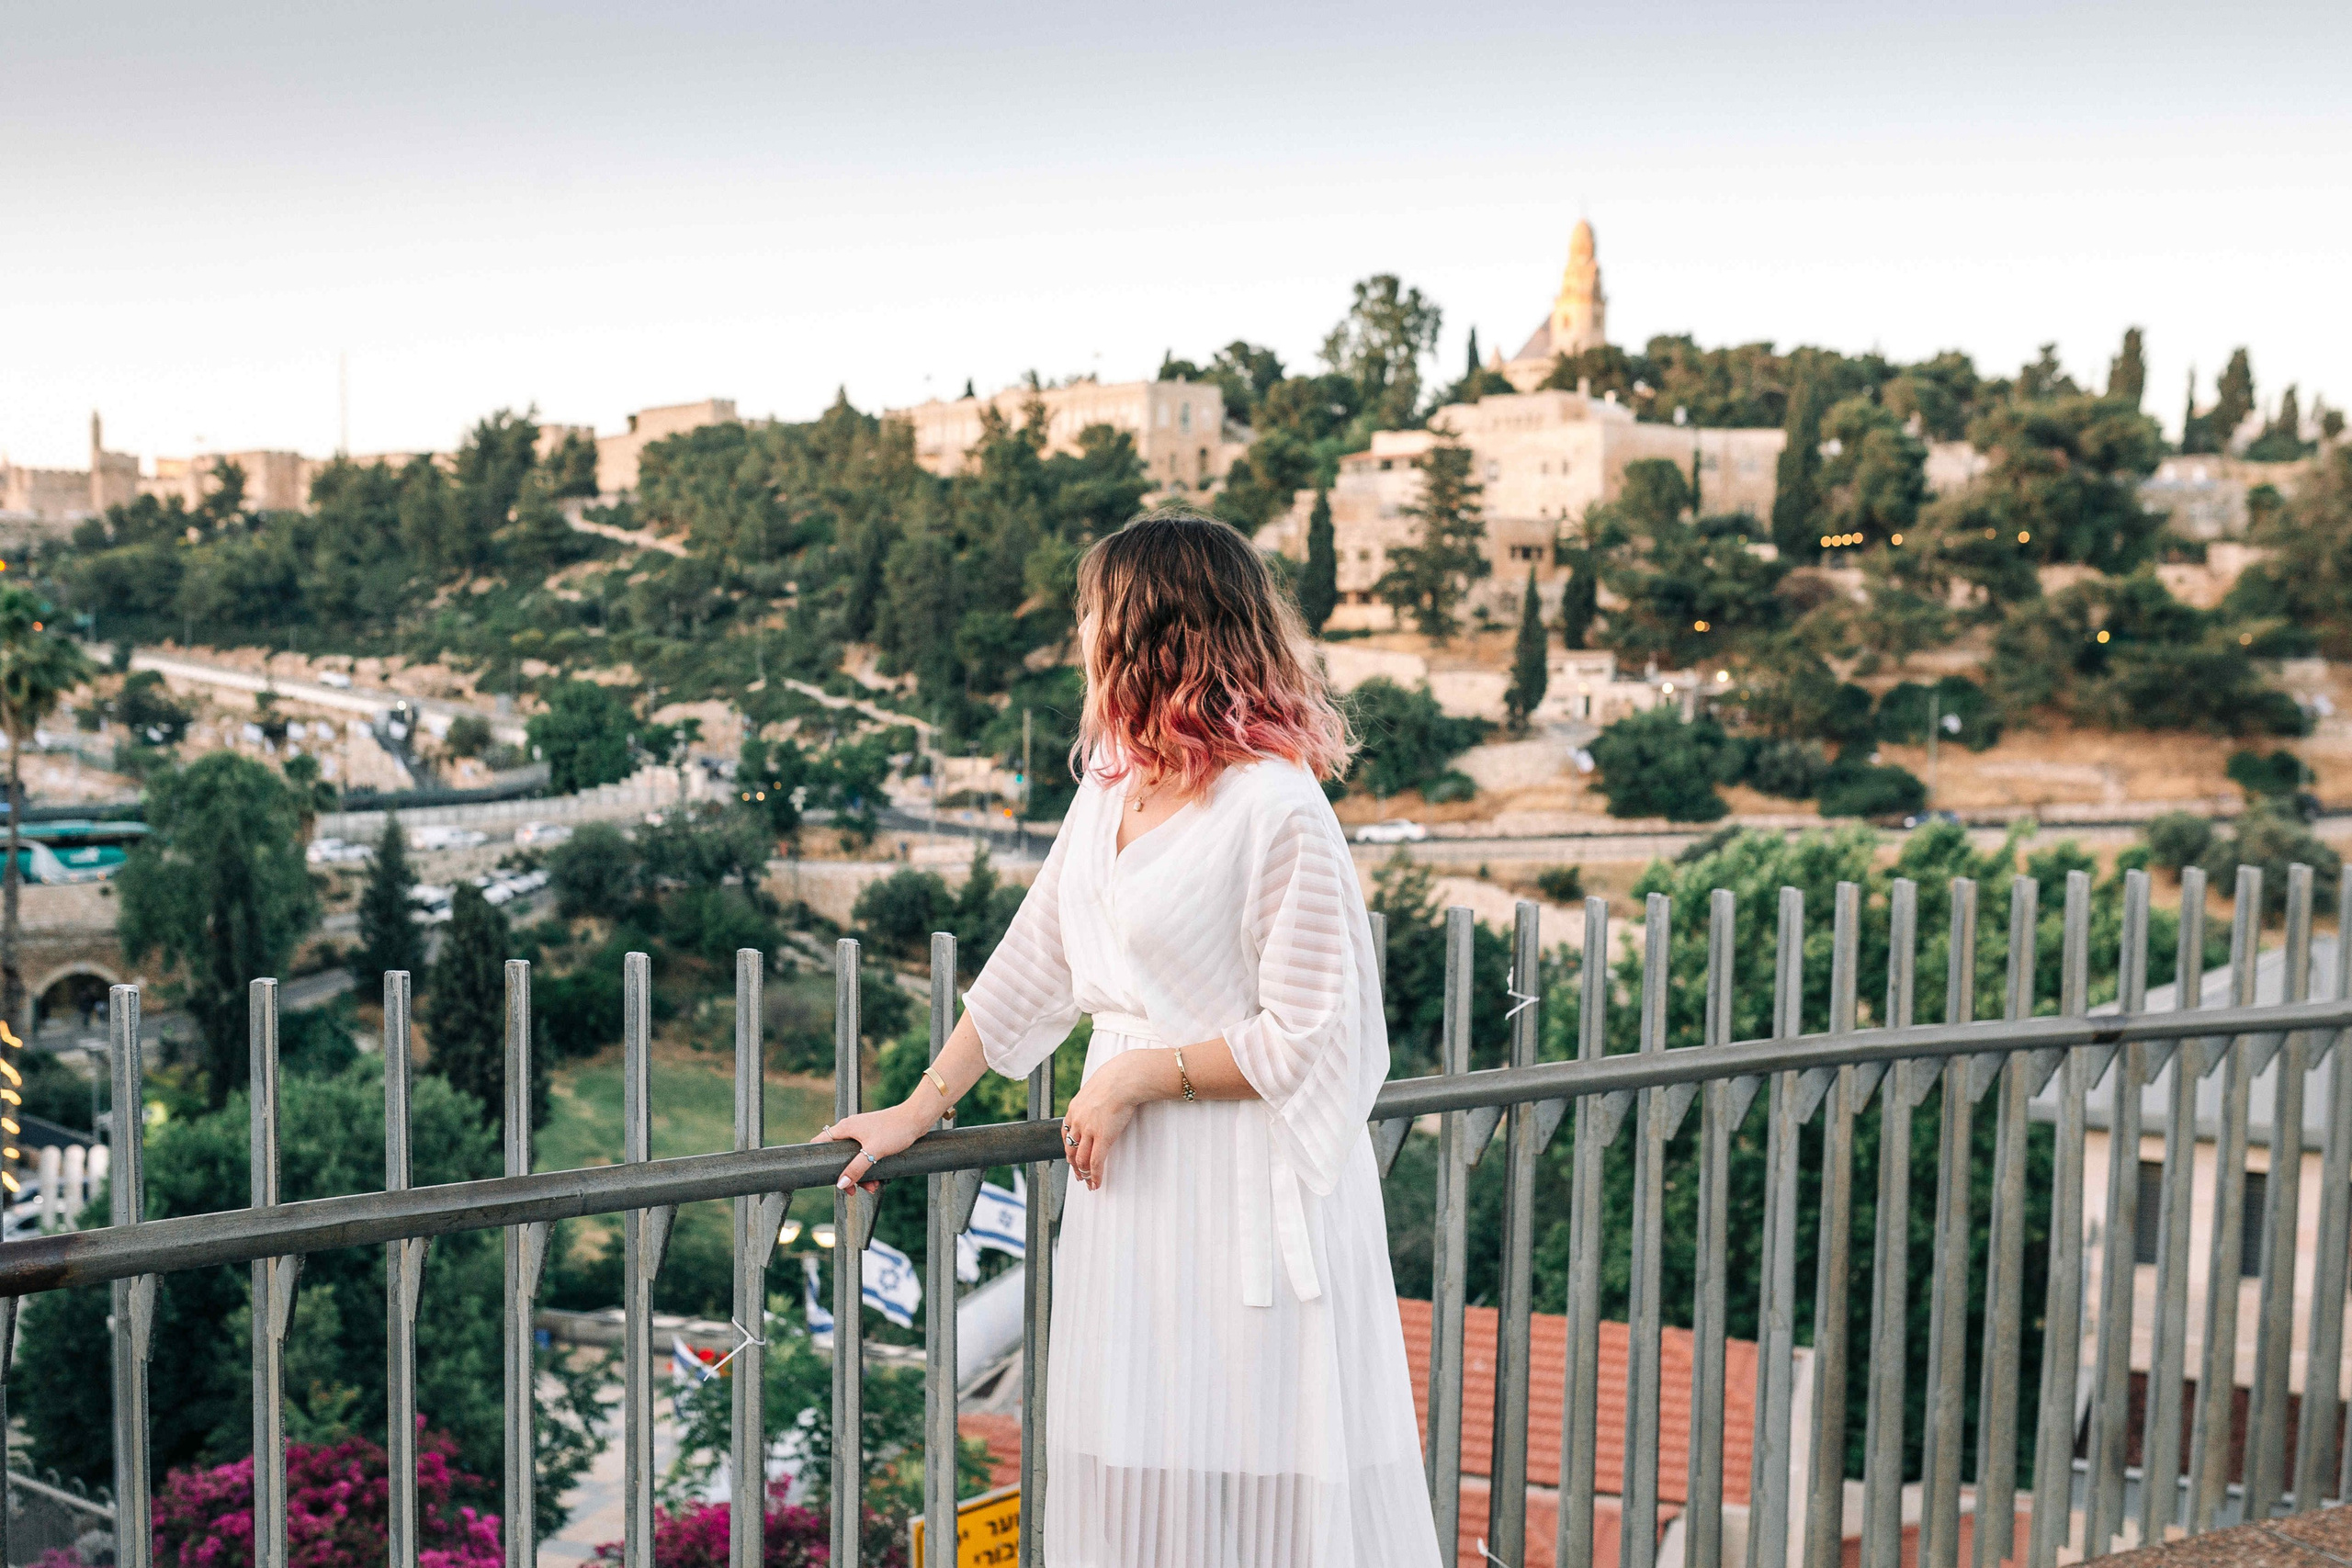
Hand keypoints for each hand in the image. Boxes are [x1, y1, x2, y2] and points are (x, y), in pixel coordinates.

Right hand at [813, 1103, 924, 1192]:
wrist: (916, 1119)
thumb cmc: (895, 1129)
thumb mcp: (873, 1152)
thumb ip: (856, 1168)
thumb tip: (841, 1184)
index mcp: (845, 1128)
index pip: (821, 1142)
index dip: (819, 1159)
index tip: (826, 1176)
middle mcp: (851, 1129)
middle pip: (839, 1156)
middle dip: (846, 1174)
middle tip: (854, 1189)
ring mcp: (862, 1133)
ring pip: (853, 1158)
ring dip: (860, 1174)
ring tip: (872, 1187)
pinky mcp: (873, 1137)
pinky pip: (865, 1156)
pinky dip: (869, 1168)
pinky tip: (877, 1179)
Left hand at [1062, 1057, 1141, 1191]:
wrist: (1124, 1079)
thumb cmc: (1116, 1078)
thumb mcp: (1097, 1086)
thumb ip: (1095, 1097)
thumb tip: (1103, 1097)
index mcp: (1074, 1108)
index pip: (1066, 1133)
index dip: (1069, 1147)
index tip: (1072, 1155)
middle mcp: (1077, 1121)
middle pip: (1070, 1149)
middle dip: (1073, 1164)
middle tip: (1078, 1174)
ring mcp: (1089, 1131)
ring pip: (1081, 1159)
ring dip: (1083, 1173)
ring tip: (1088, 1182)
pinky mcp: (1102, 1138)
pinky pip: (1096, 1162)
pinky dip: (1095, 1176)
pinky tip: (1096, 1183)